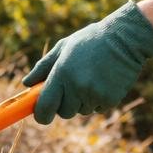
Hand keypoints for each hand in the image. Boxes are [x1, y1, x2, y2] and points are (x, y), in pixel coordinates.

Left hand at [21, 0, 152, 124]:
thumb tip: (26, 83)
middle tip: (71, 86)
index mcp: (62, 73)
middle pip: (64, 113)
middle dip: (64, 104)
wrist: (125, 39)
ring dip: (83, 100)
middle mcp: (77, 87)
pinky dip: (98, 99)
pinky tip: (104, 80)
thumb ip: (43, 67)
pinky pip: (98, 108)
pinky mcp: (110, 99)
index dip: (41, 114)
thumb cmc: (90, 40)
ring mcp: (94, 95)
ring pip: (82, 110)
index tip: (41, 113)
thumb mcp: (63, 47)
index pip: (45, 107)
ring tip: (91, 77)